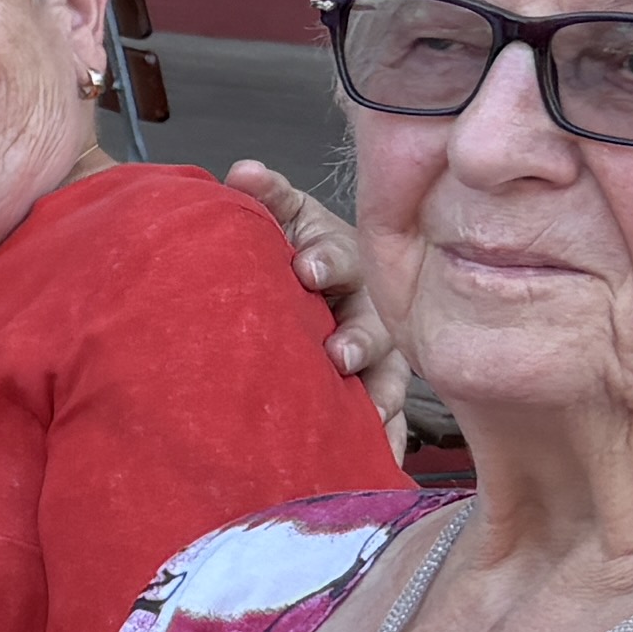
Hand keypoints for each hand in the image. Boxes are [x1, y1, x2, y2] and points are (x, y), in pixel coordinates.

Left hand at [226, 157, 413, 457]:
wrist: (300, 289)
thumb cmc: (290, 251)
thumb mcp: (281, 217)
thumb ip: (266, 196)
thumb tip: (244, 171)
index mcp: (339, 262)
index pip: (338, 258)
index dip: (325, 260)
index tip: (306, 268)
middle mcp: (364, 308)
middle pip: (372, 323)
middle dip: (358, 338)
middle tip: (338, 355)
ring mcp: (374, 354)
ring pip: (388, 375)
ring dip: (380, 396)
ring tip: (370, 417)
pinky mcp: (374, 392)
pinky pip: (386, 419)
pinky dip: (386, 439)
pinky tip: (382, 459)